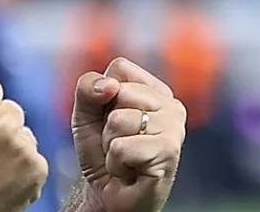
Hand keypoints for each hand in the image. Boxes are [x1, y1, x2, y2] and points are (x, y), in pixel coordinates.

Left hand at [71, 58, 186, 211]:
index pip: (120, 67)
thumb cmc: (100, 151)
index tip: (108, 116)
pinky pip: (123, 147)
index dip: (103, 93)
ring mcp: (174, 128)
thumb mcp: (84, 113)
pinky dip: (116, 162)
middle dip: (105, 121)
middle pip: (119, 91)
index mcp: (153, 90)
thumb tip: (110, 85)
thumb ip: (88, 88)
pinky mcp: (170, 152)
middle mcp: (171, 105)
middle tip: (116, 141)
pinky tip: (129, 170)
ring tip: (123, 156)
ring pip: (119, 120)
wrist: (107, 193)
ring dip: (110, 144)